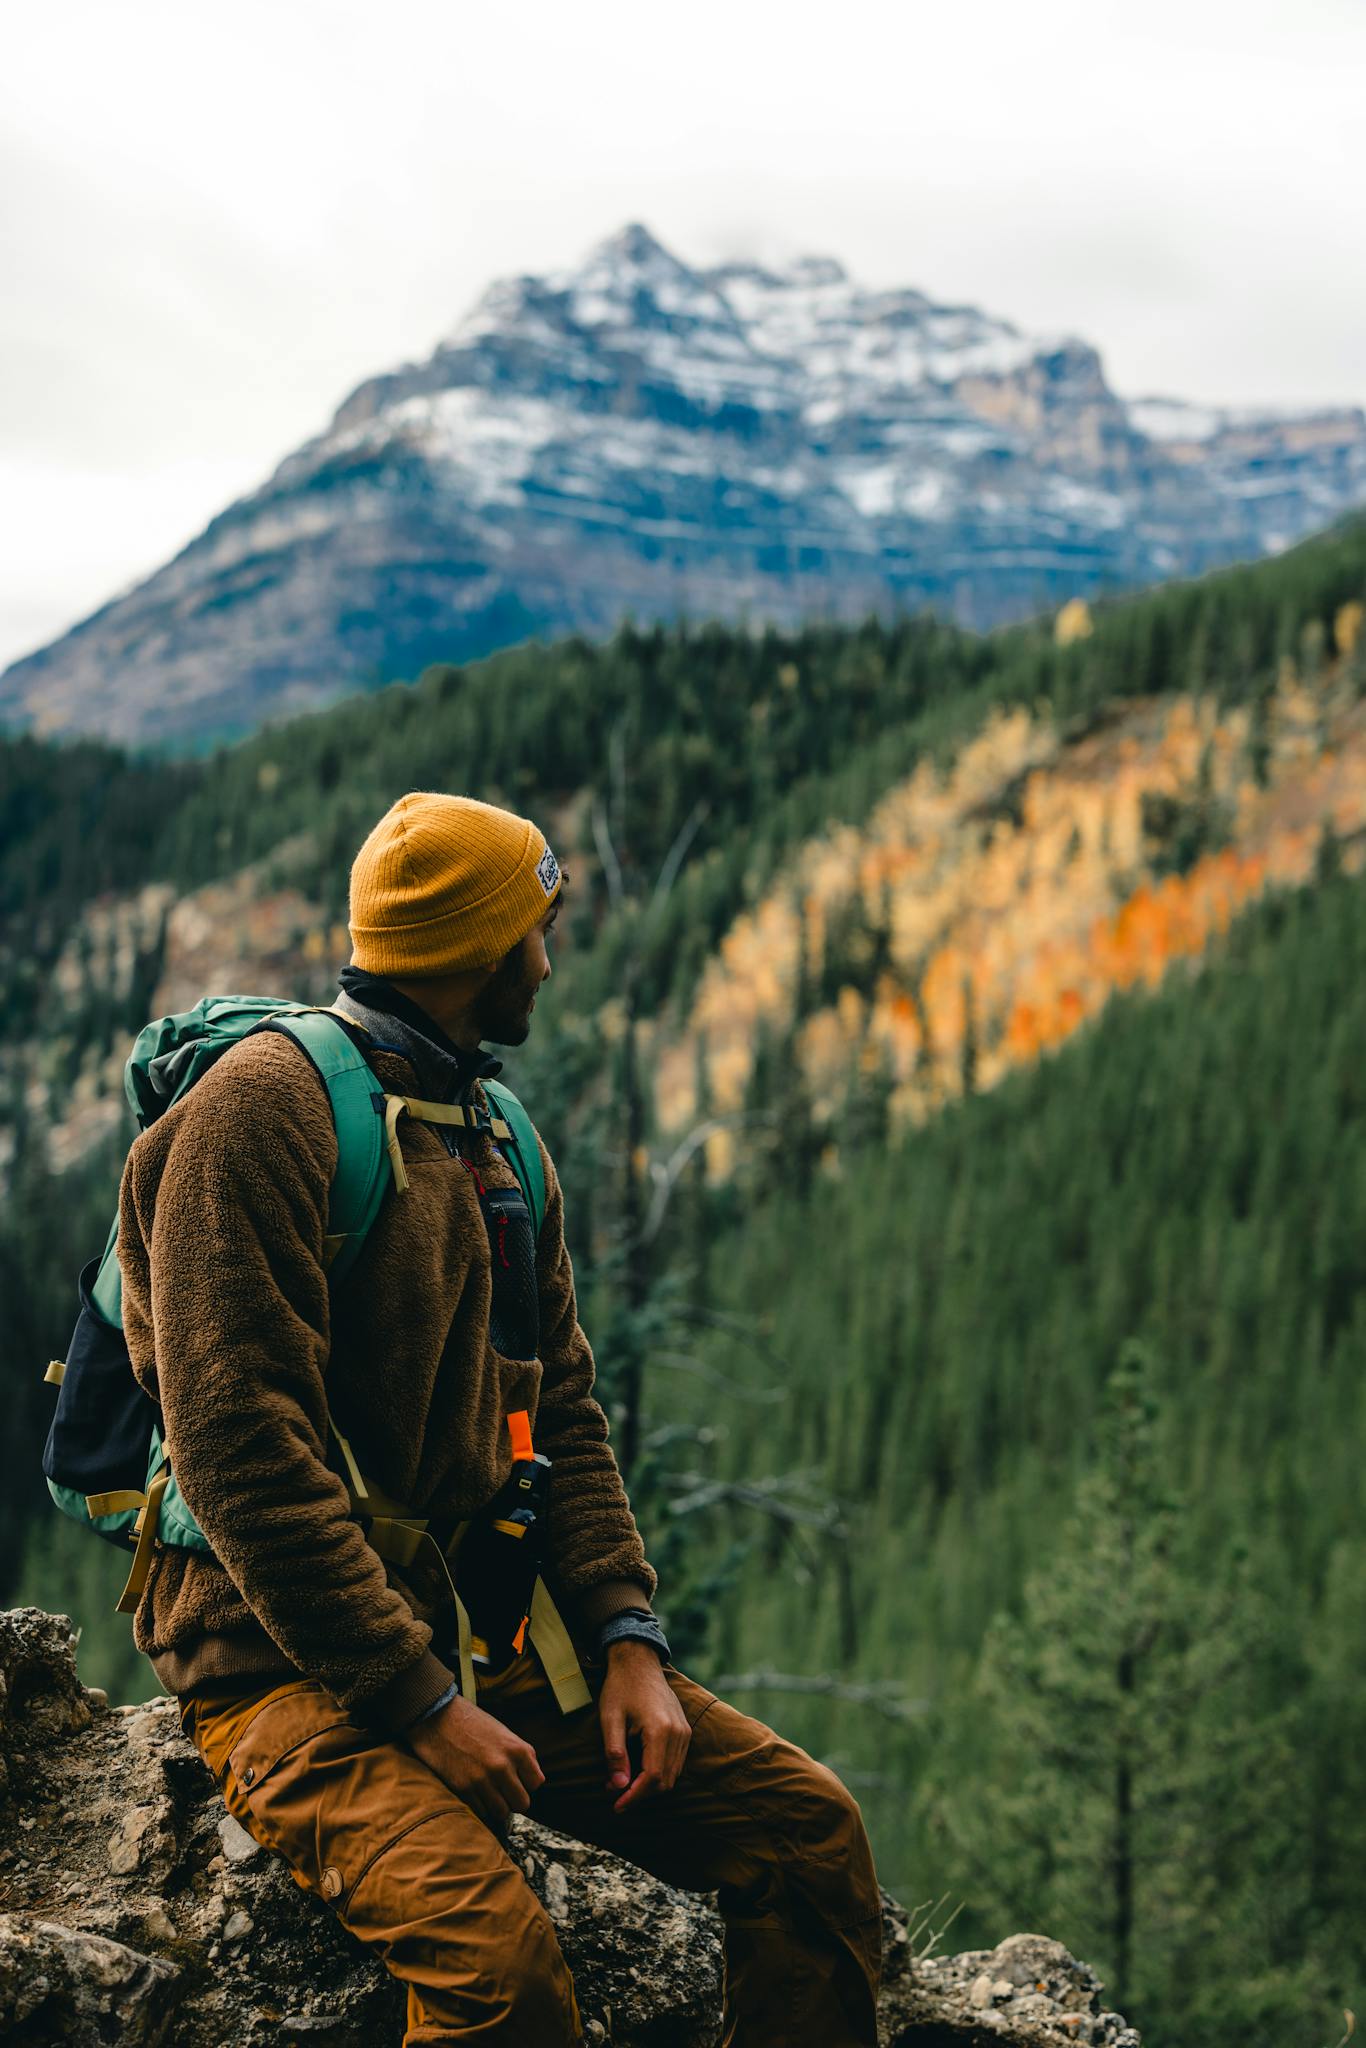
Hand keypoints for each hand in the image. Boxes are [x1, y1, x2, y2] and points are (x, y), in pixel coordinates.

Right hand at [408, 1693, 544, 1835]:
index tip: (516, 1780)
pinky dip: (478, 1806)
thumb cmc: (471, 1723)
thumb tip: (532, 1783)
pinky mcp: (463, 1788)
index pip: (536, 1784)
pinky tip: (472, 1791)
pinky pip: (481, 1812)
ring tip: (487, 1792)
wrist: (436, 1717)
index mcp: (517, 1749)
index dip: (526, 1783)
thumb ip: (520, 1757)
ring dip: (496, 1806)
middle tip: (502, 1791)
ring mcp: (483, 1779)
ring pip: (502, 1812)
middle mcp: (503, 1766)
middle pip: (522, 1803)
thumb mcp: (503, 1733)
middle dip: (513, 1800)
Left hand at [599, 1641, 691, 1813]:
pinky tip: (638, 1770)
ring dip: (649, 1786)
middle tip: (614, 1793)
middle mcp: (678, 1732)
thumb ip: (615, 1754)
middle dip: (640, 1794)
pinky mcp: (684, 1730)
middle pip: (665, 1781)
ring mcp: (684, 1731)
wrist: (638, 1661)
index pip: (652, 1778)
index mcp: (660, 1729)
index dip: (634, 1796)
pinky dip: (659, 1773)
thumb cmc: (621, 1687)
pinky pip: (676, 1762)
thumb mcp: (610, 1719)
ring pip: (672, 1774)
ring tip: (622, 1782)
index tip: (616, 1806)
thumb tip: (618, 1786)